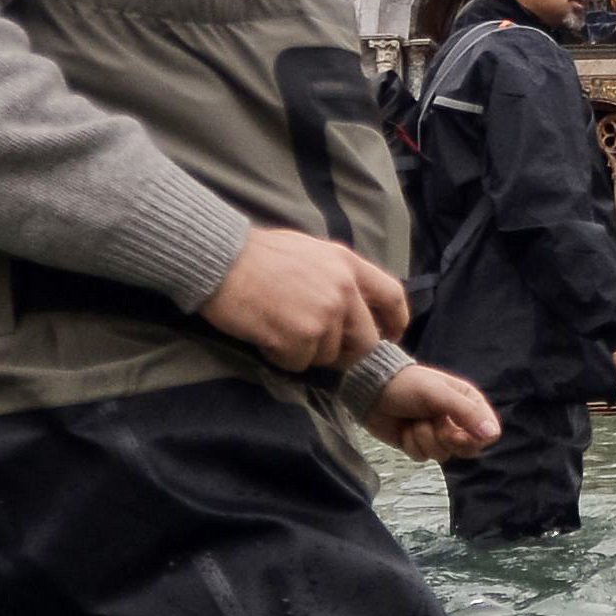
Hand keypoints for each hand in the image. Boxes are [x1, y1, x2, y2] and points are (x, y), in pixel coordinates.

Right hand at [198, 224, 409, 372]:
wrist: (219, 260)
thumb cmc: (257, 255)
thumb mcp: (311, 252)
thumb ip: (338, 277)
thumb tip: (355, 306)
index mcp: (348, 264)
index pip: (393, 296)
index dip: (396, 322)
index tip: (391, 336)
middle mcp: (343, 289)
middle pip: (366, 341)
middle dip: (345, 351)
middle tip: (317, 347)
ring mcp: (324, 314)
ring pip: (328, 356)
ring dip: (305, 352)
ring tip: (278, 327)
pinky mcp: (300, 337)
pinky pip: (299, 363)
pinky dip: (282, 357)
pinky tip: (265, 335)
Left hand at [360, 361, 498, 463]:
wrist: (371, 391)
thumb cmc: (407, 385)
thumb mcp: (439, 394)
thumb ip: (467, 413)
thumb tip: (493, 435)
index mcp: (469, 403)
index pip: (488, 432)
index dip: (473, 438)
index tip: (455, 431)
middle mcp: (457, 420)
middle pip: (468, 449)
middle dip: (446, 439)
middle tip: (432, 422)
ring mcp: (438, 434)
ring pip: (443, 455)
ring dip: (424, 438)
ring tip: (414, 420)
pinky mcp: (420, 445)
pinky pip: (424, 457)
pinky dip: (411, 444)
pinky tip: (404, 429)